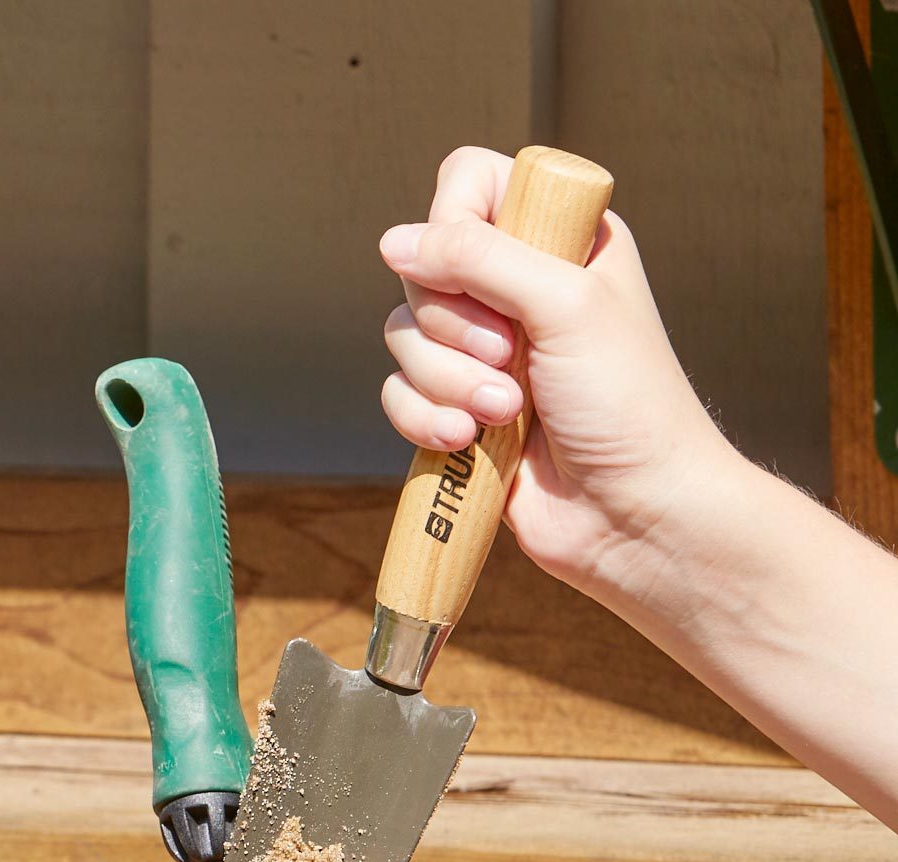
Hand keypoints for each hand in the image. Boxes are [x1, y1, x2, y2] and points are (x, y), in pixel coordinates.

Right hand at [377, 146, 738, 621]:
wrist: (632, 512)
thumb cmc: (626, 404)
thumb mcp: (565, 304)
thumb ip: (480, 258)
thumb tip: (395, 241)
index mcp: (560, 240)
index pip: (470, 185)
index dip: (457, 222)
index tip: (481, 270)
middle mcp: (516, 289)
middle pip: (424, 267)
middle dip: (454, 324)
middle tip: (511, 355)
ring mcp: (482, 355)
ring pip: (404, 336)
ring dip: (445, 381)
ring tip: (503, 413)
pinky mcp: (456, 411)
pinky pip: (399, 395)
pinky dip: (424, 419)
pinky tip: (469, 442)